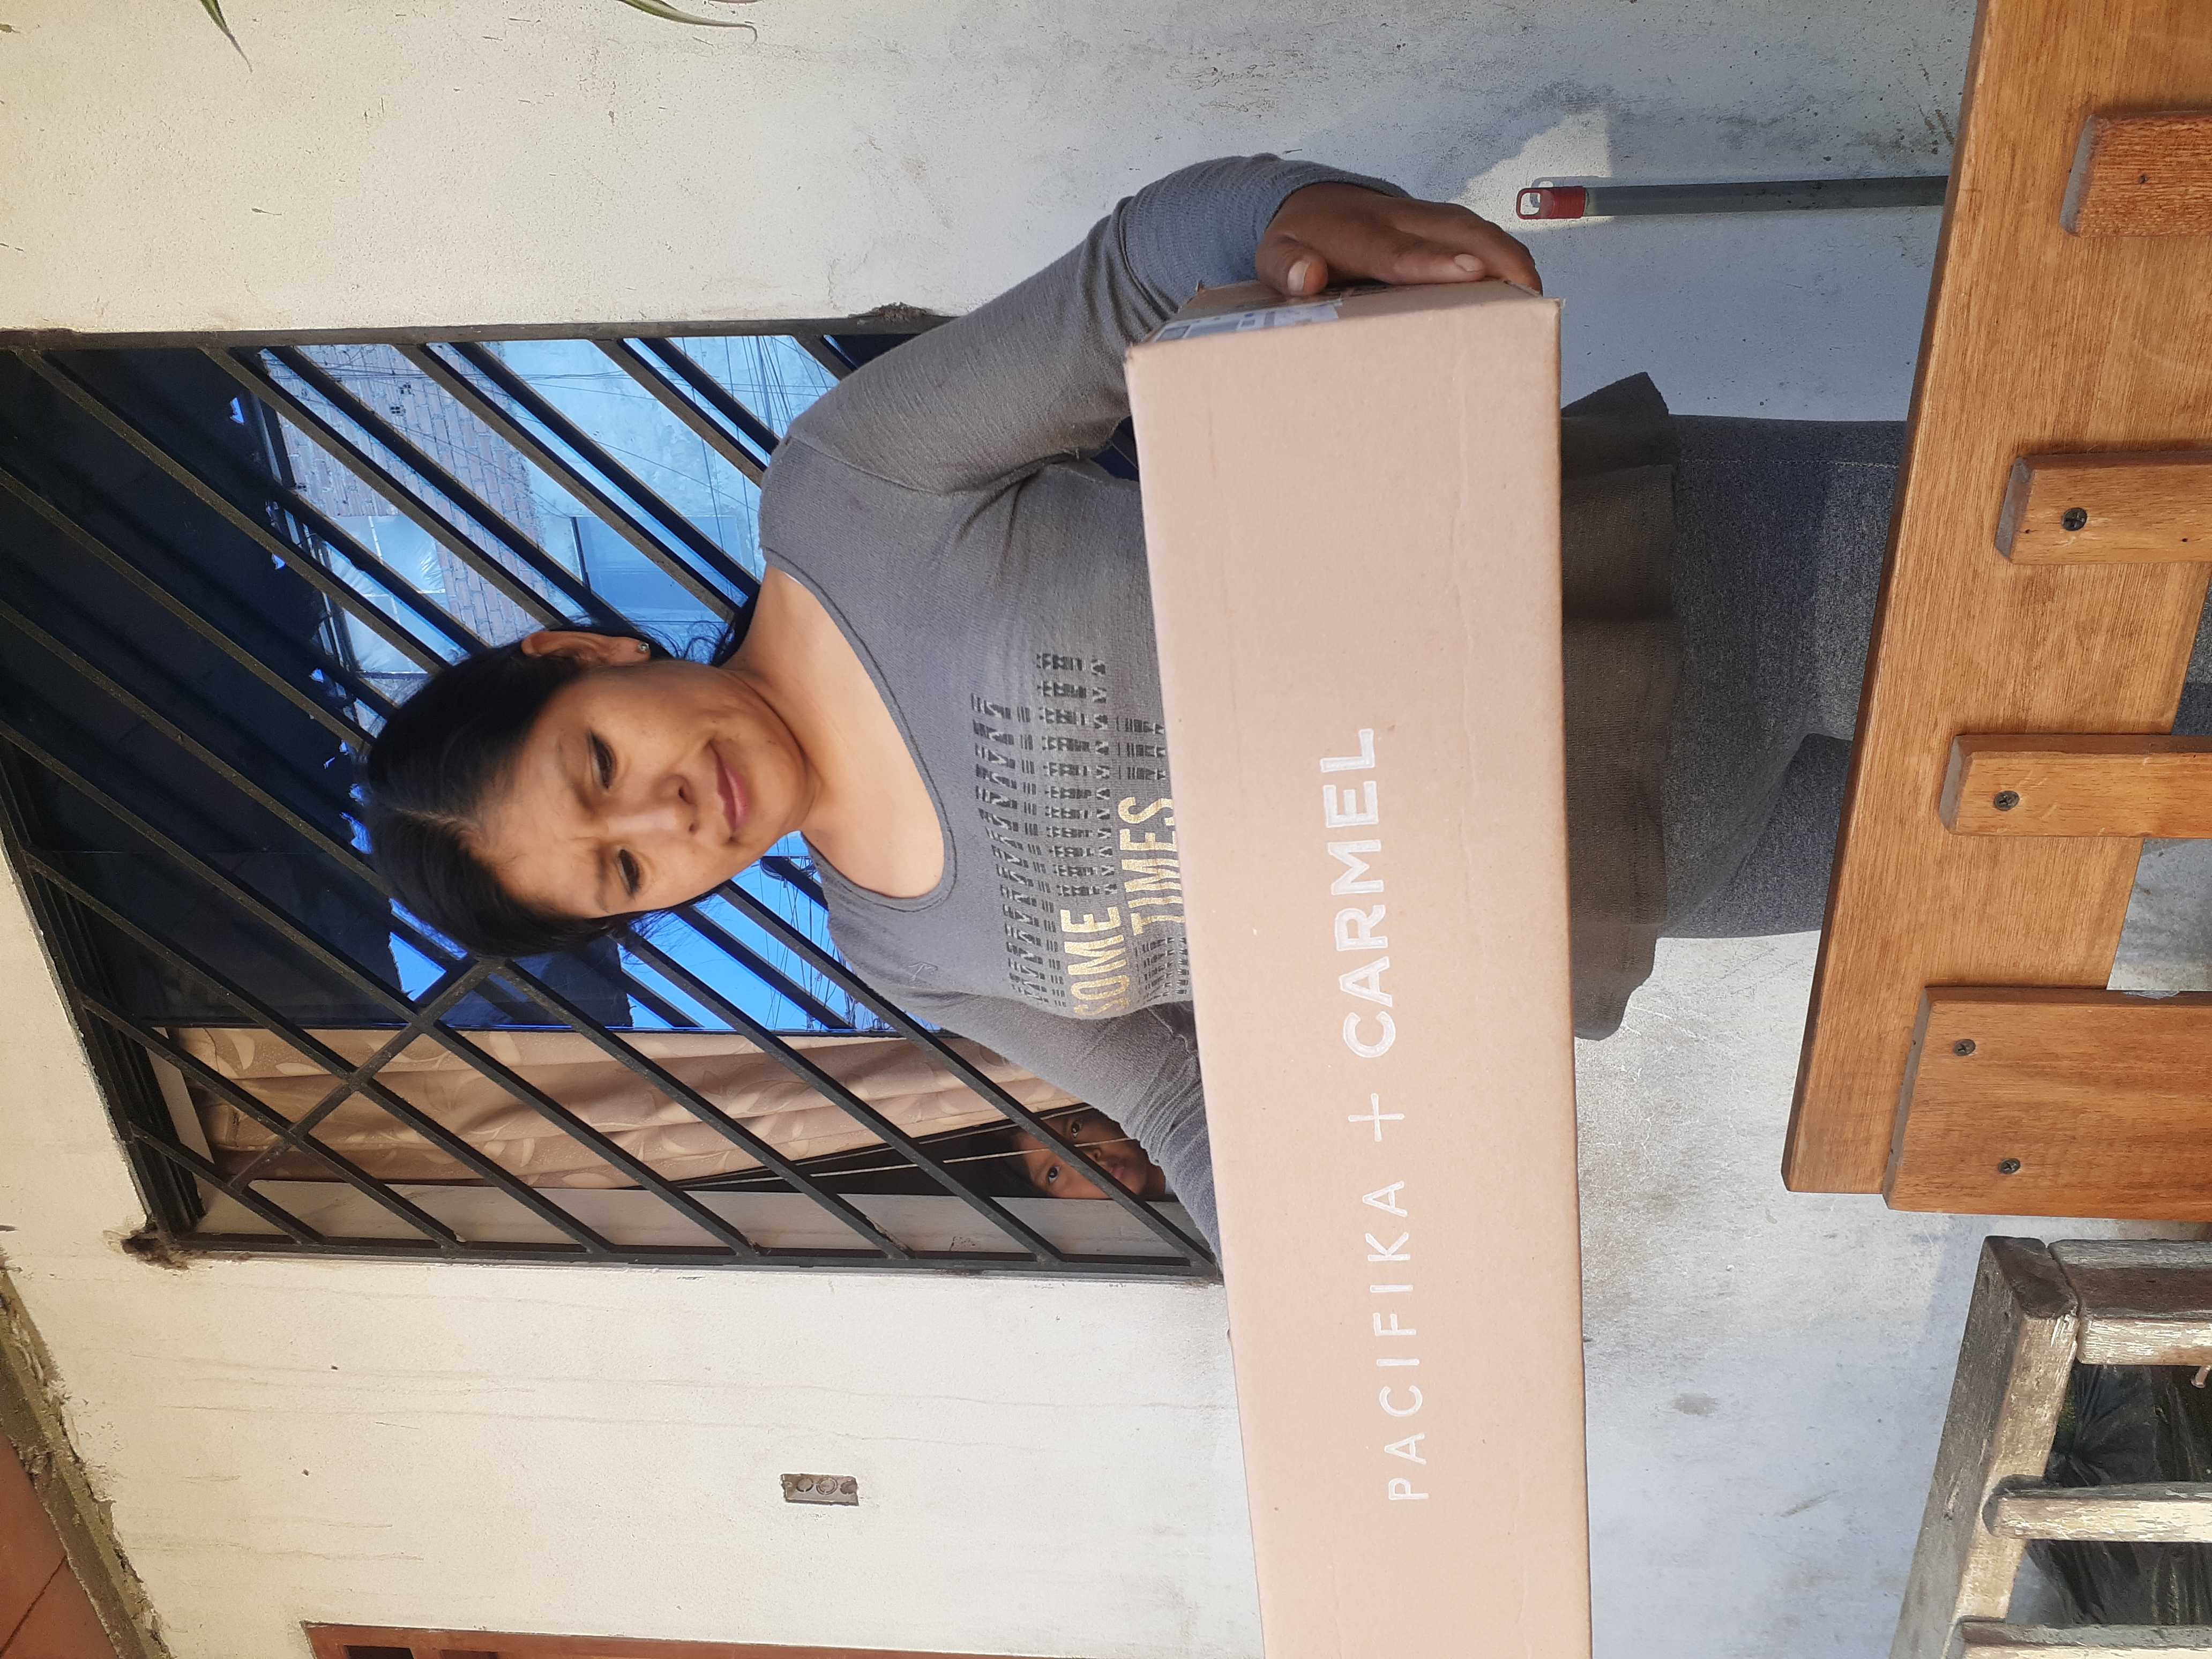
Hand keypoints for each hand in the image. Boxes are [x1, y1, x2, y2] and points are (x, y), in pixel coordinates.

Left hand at [1258, 182, 1541, 297]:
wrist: (1307, 202)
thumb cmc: (1296, 241)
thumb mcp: (1274, 257)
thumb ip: (1287, 268)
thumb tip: (1308, 276)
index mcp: (1362, 234)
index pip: (1404, 252)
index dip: (1438, 263)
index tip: (1473, 273)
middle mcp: (1401, 219)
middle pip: (1459, 233)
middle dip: (1499, 260)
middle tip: (1530, 300)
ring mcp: (1424, 215)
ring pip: (1477, 229)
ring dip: (1510, 257)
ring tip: (1536, 298)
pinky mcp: (1437, 220)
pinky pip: (1477, 233)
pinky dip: (1504, 254)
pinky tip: (1521, 283)